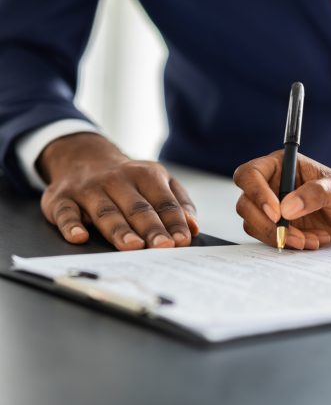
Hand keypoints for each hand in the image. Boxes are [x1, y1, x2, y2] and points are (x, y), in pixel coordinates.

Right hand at [38, 133, 198, 250]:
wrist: (83, 157)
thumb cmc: (129, 180)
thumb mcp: (158, 181)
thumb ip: (179, 202)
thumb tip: (193, 227)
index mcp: (146, 175)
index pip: (164, 201)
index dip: (174, 221)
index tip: (182, 240)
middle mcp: (117, 180)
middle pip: (137, 208)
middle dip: (151, 228)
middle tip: (162, 247)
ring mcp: (89, 189)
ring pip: (106, 212)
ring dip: (119, 229)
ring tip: (133, 246)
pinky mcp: (62, 199)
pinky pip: (66, 212)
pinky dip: (71, 225)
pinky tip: (80, 237)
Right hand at [233, 150, 330, 249]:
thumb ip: (314, 194)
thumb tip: (286, 209)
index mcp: (280, 165)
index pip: (250, 174)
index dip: (256, 193)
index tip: (277, 213)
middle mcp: (270, 185)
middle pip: (246, 204)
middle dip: (268, 224)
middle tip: (294, 235)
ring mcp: (271, 207)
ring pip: (254, 224)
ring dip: (281, 237)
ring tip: (311, 239)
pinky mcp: (276, 226)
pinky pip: (268, 237)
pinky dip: (287, 243)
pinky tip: (311, 240)